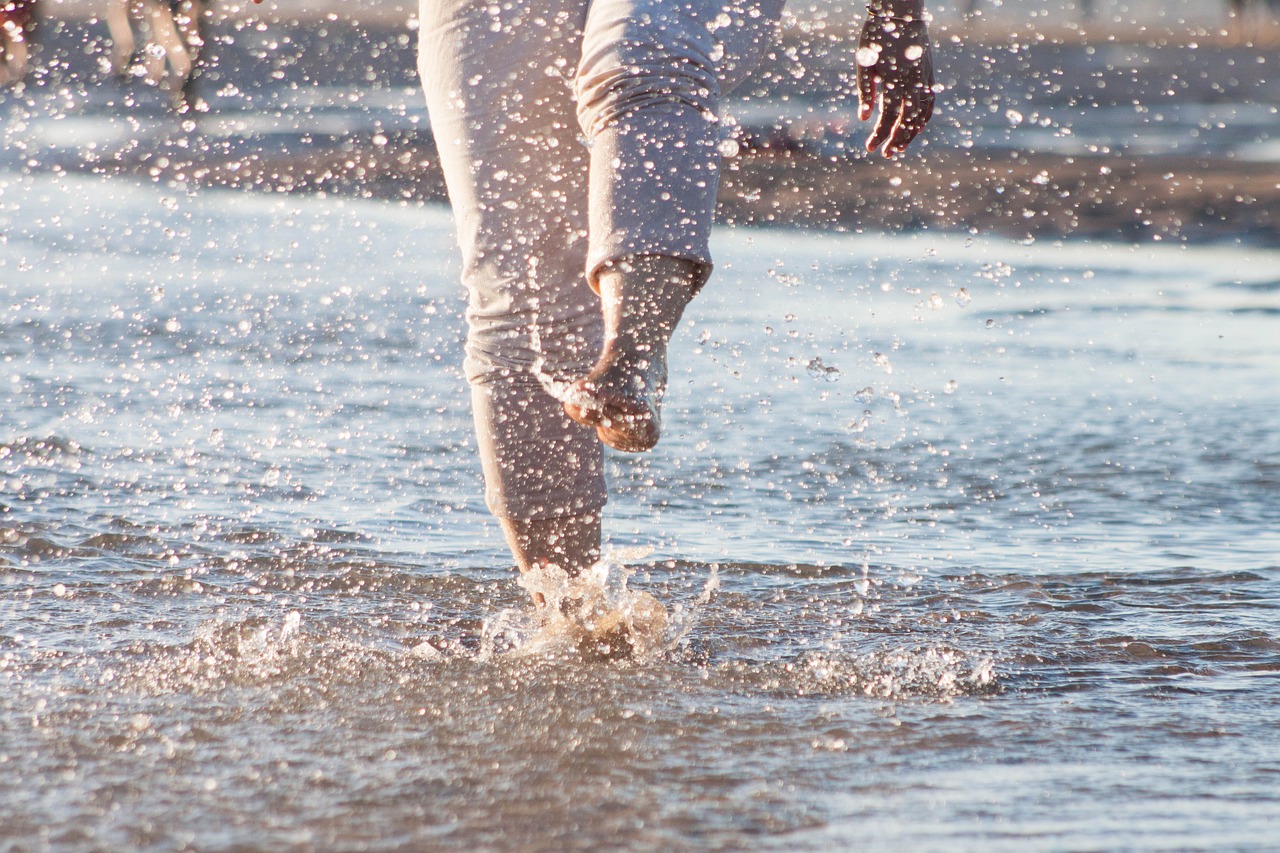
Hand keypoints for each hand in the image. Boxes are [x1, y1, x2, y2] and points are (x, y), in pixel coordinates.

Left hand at [856, 14, 935, 156]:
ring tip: (899, 146)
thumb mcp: (864, 62)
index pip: (888, 116)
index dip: (879, 134)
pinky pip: (930, 102)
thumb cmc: (877, 36)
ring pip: (922, 114)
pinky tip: (915, 129)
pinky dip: (923, 118)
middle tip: (885, 154)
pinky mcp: (929, 75)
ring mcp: (924, 78)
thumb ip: (866, 91)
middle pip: (907, 120)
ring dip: (911, 133)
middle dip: (896, 140)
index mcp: (895, 79)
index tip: (870, 147)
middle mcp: (913, 81)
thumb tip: (864, 118)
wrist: (901, 13)